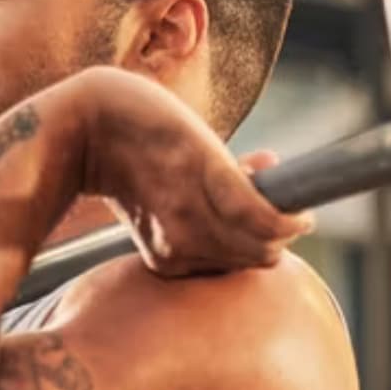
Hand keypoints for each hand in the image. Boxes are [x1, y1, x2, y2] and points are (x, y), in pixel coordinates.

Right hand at [66, 68, 314, 277]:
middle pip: (259, 250)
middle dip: (279, 236)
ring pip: (240, 262)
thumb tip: (273, 168)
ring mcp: (171, 242)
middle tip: (283, 215)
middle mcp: (186, 215)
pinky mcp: (161, 258)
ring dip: (255, 245)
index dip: (292, 223)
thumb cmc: (149, 122)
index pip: (264, 220)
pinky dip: (227, 251)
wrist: (86, 135)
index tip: (305, 216)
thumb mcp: (197, 132)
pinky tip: (217, 226)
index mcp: (202, 172)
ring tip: (249, 215)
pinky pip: (214, 267)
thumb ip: (236, 165)